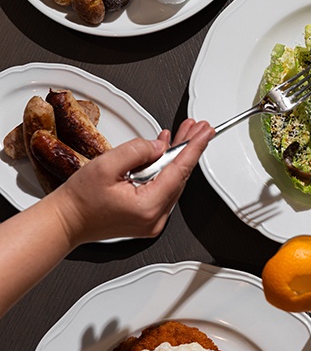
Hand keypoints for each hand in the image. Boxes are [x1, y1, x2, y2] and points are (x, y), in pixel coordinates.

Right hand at [48, 118, 214, 244]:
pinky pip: (163, 189)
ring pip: (172, 182)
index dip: (194, 148)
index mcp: (148, 206)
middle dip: (188, 149)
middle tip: (198, 128)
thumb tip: (160, 146)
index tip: (206, 133)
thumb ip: (137, 151)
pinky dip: (164, 170)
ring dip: (176, 157)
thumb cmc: (79, 200)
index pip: (179, 171)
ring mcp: (153, 221)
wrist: (65, 221)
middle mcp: (156, 218)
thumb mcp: (106, 166)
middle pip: (179, 176)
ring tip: (182, 134)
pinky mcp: (148, 218)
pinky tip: (164, 151)